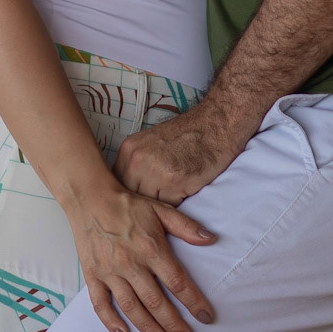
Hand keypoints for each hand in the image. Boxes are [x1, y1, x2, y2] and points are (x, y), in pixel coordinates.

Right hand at [67, 179, 215, 331]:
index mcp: (151, 248)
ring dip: (148, 327)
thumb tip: (212, 239)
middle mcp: (131, 264)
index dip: (193, 302)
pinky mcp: (93, 276)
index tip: (206, 317)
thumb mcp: (161, 210)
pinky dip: (111, 322)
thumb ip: (187, 227)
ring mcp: (110, 272)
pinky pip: (100, 304)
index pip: (177, 282)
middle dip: (174, 324)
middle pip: (156, 301)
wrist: (90, 199)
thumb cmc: (128, 206)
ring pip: (131, 307)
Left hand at [115, 102, 241, 202]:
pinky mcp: (175, 183)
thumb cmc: (187, 135)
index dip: (127, 194)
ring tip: (170, 195)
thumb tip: (126, 188)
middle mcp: (138, 160)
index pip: (118, 183)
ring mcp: (155, 172)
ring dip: (159, 205)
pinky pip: (169, 206)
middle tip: (153, 202)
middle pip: (131, 196)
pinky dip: (176, 204)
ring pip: (149, 203)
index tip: (136, 199)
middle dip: (142, 202)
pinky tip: (183, 190)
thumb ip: (136, 163)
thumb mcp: (150, 142)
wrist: (215, 125)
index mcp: (129, 149)